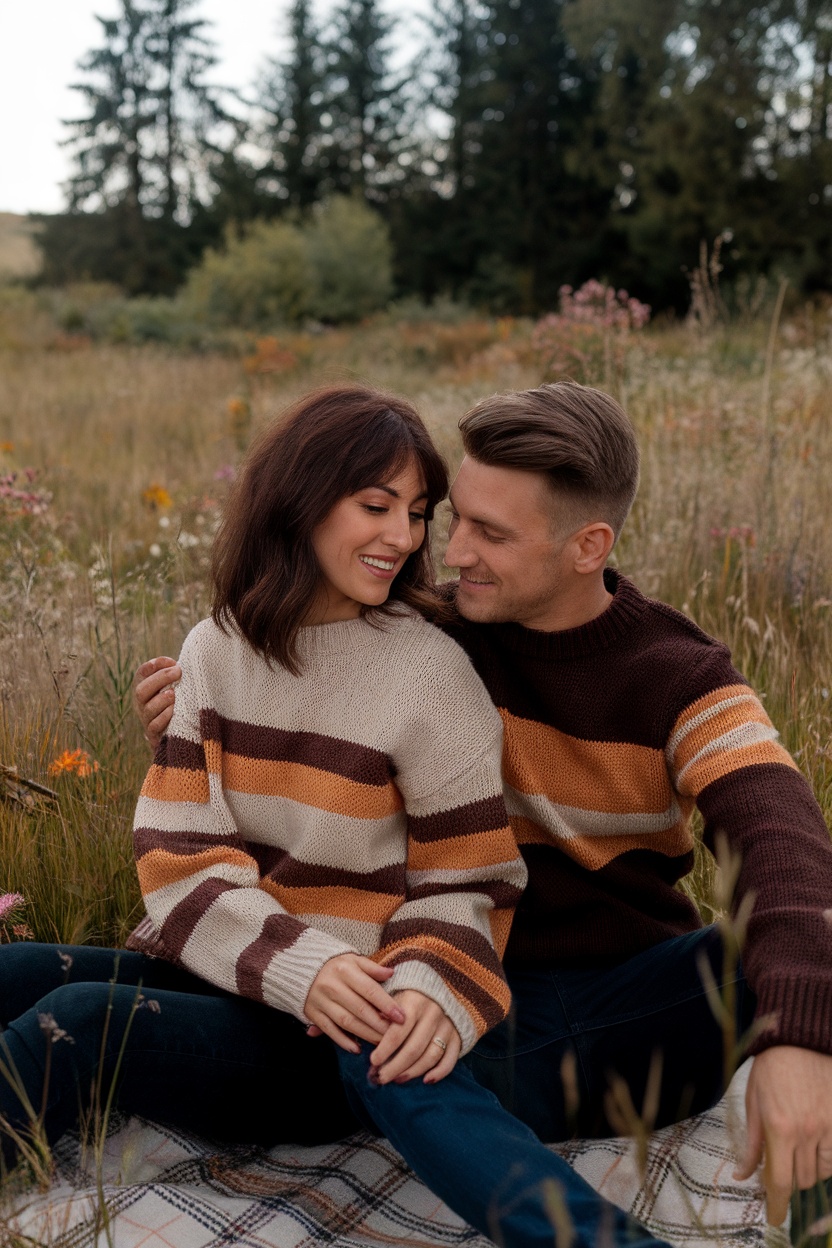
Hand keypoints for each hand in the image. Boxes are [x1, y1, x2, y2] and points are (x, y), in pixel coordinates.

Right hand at [134, 657, 179, 749]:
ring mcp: (146, 719)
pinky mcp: (154, 735)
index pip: (142, 673)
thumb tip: (187, 662)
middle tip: (177, 672)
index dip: (154, 665)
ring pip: (148, 708)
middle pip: (141, 690)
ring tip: (174, 693)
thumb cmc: (180, 704)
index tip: (172, 661)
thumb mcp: (177, 687)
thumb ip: (177, 676)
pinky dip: (163, 717)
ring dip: (161, 699)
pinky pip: (154, 726)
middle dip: (159, 679)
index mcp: (145, 688)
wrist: (180, 734)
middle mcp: (142, 703)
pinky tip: (173, 711)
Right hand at [304, 954, 405, 1053]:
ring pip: (346, 1022)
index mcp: (345, 970)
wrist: (302, 968)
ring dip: (365, 1034)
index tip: (401, 1017)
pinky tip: (357, 1048)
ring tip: (381, 1043)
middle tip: (395, 1035)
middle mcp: (332, 985)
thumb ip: (372, 968)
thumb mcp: (353, 960)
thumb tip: (391, 972)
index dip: (386, 1004)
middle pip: (360, 1009)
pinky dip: (343, 1041)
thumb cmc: (336, 966)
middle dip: (379, 1024)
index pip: (370, 990)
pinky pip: (329, 1030)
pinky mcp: (312, 1014)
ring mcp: (321, 1001)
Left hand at [370, 989, 460, 1084]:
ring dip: (413, 1072)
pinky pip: (450, 1059)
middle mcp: (433, 1014)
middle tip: (381, 1078)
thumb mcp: (395, 992)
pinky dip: (439, 1072)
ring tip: (397, 1079)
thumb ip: (384, 1007)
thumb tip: (373, 1020)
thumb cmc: (410, 993)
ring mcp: (447, 1026)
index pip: (398, 1031)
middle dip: (395, 1067)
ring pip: (431, 1056)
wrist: (444, 983)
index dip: (385, 1050)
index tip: (373, 1062)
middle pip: (414, 1049)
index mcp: (414, 1002)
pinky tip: (426, 1080)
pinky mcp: (457, 1035)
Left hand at [734, 1045, 831, 1225]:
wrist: (801, 1040)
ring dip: (806, 1169)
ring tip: (797, 1148)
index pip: (780, 1181)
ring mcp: (828, 1127)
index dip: (777, 1205)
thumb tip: (743, 1174)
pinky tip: (814, 1143)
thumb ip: (751, 1142)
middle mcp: (806, 1132)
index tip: (774, 1217)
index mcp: (779, 1127)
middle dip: (788, 1179)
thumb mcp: (753, 1101)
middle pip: (801, 1180)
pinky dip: (825, 1159)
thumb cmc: (772, 1068)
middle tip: (779, 1163)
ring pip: (819, 1172)